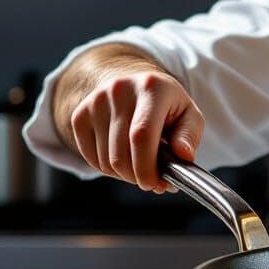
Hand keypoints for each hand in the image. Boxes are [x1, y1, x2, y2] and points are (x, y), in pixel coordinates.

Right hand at [69, 70, 203, 194]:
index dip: (146, 166)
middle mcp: (120, 90)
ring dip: (124, 174)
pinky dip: (108, 169)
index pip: (141, 134)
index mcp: (152, 87)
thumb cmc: (166, 105)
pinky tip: (123, 158)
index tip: (154, 184)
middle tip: (151, 179)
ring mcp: (96, 101)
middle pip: (120, 153)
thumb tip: (184, 155)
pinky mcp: (79, 115)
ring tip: (140, 165)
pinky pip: (90, 158)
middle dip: (137, 176)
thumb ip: (189, 135)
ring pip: (105, 160)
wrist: (135, 85)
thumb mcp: (189, 114)